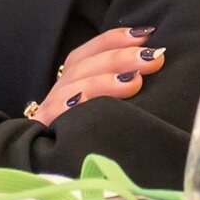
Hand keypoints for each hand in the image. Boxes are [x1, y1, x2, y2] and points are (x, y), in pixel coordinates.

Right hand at [27, 26, 164, 125]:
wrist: (46, 164)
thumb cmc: (87, 132)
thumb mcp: (103, 103)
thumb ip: (121, 83)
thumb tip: (155, 63)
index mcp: (73, 79)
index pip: (90, 50)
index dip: (115, 39)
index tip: (145, 35)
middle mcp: (61, 90)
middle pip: (84, 65)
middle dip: (120, 57)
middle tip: (152, 58)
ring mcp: (51, 110)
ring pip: (73, 86)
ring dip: (104, 81)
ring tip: (134, 81)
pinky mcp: (45, 132)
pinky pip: (58, 113)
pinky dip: (75, 104)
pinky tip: (93, 103)